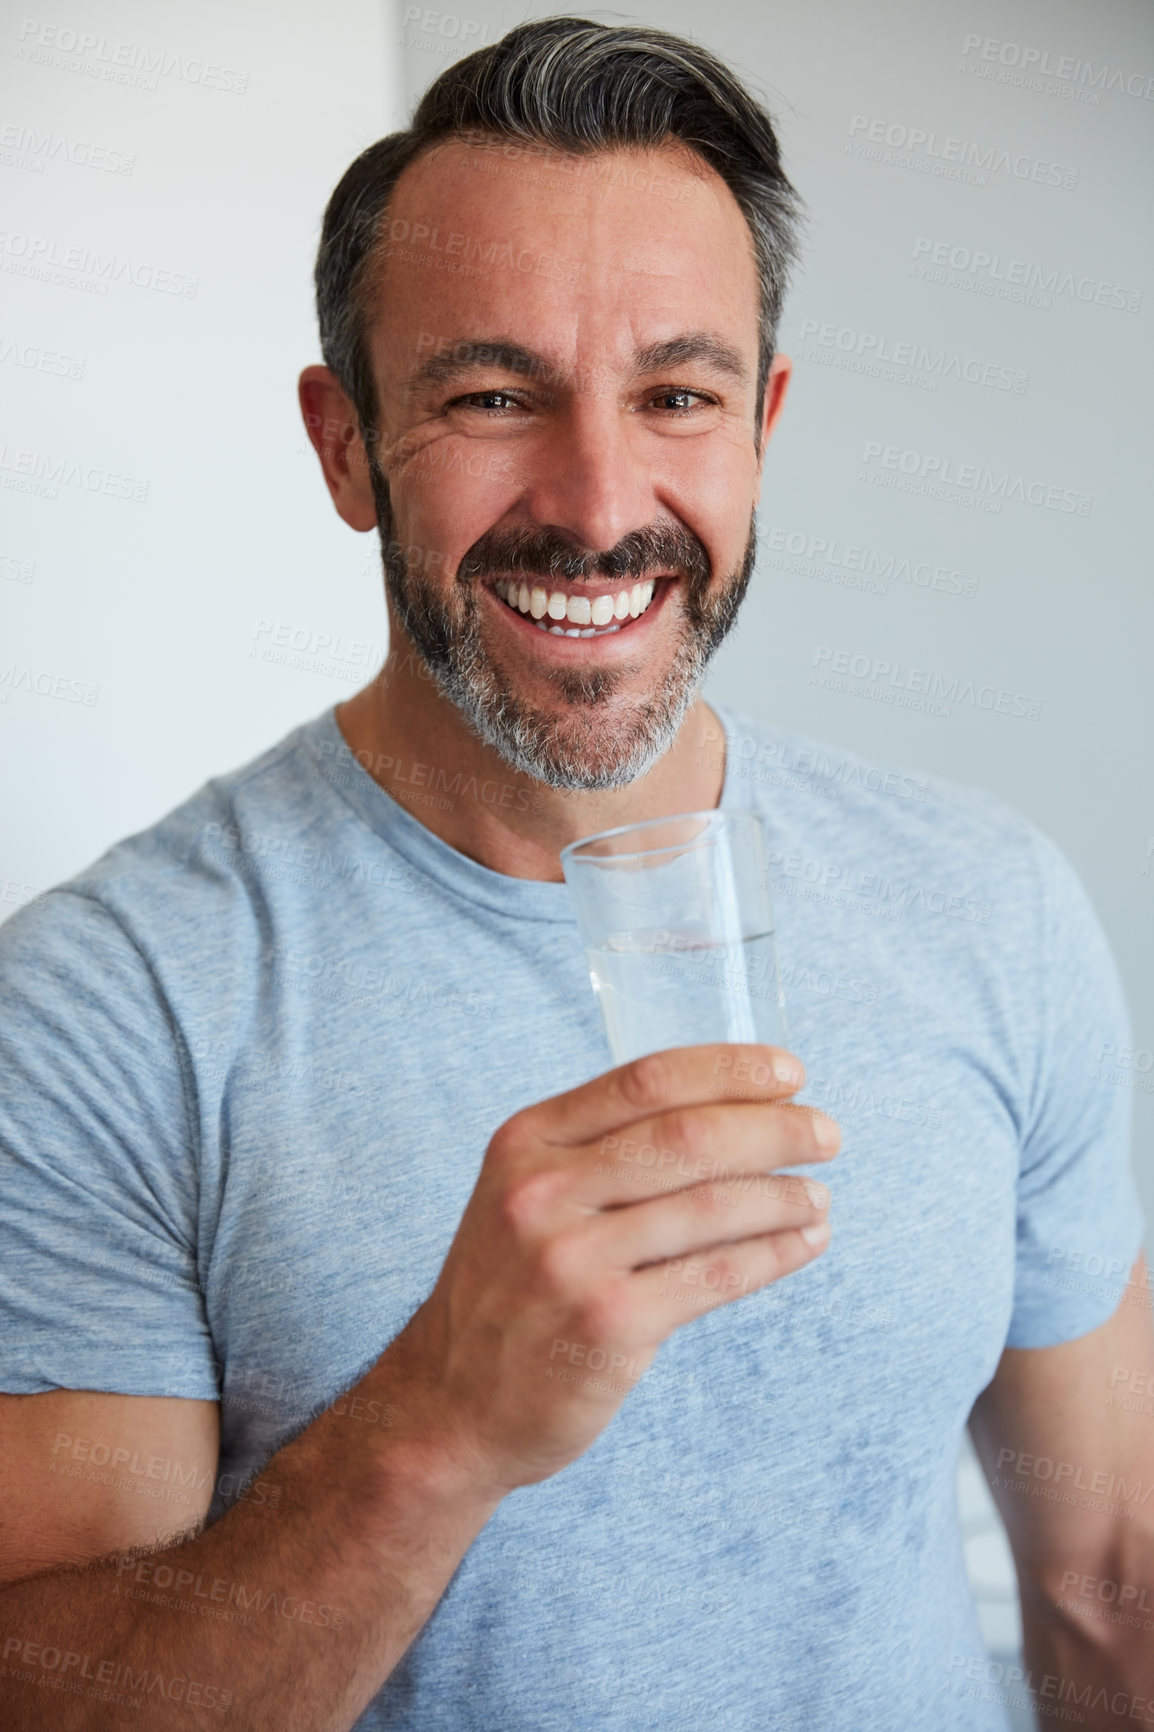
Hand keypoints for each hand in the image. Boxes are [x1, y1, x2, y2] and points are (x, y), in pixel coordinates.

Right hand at [385, 1044, 838, 1495]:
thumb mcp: (525, 1193)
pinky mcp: (606, 1325)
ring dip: (783, 1197)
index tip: (789, 1073)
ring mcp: (572, 1260)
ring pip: (710, 1207)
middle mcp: (543, 1191)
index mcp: (527, 1141)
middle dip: (775, 1130)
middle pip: (688, 1136)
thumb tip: (730, 1109)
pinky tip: (803, 1243)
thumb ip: (600, 1148)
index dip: (730, 1069)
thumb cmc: (510, 1287)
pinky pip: (713, 1277)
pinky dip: (772, 1255)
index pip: (646, 1079)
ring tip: (817, 1197)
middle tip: (826, 1135)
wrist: (449, 1401)